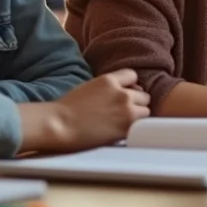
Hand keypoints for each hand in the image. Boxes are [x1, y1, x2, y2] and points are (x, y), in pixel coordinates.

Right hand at [21, 69, 149, 152]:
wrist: (59, 125)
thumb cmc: (67, 109)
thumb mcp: (89, 86)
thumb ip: (108, 87)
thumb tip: (124, 91)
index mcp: (109, 80)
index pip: (132, 75)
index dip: (129, 86)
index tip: (124, 94)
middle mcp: (122, 93)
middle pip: (143, 95)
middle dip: (136, 102)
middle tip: (124, 112)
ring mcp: (126, 110)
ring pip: (146, 110)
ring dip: (138, 116)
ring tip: (123, 123)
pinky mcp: (126, 127)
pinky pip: (141, 126)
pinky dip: (135, 128)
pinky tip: (124, 131)